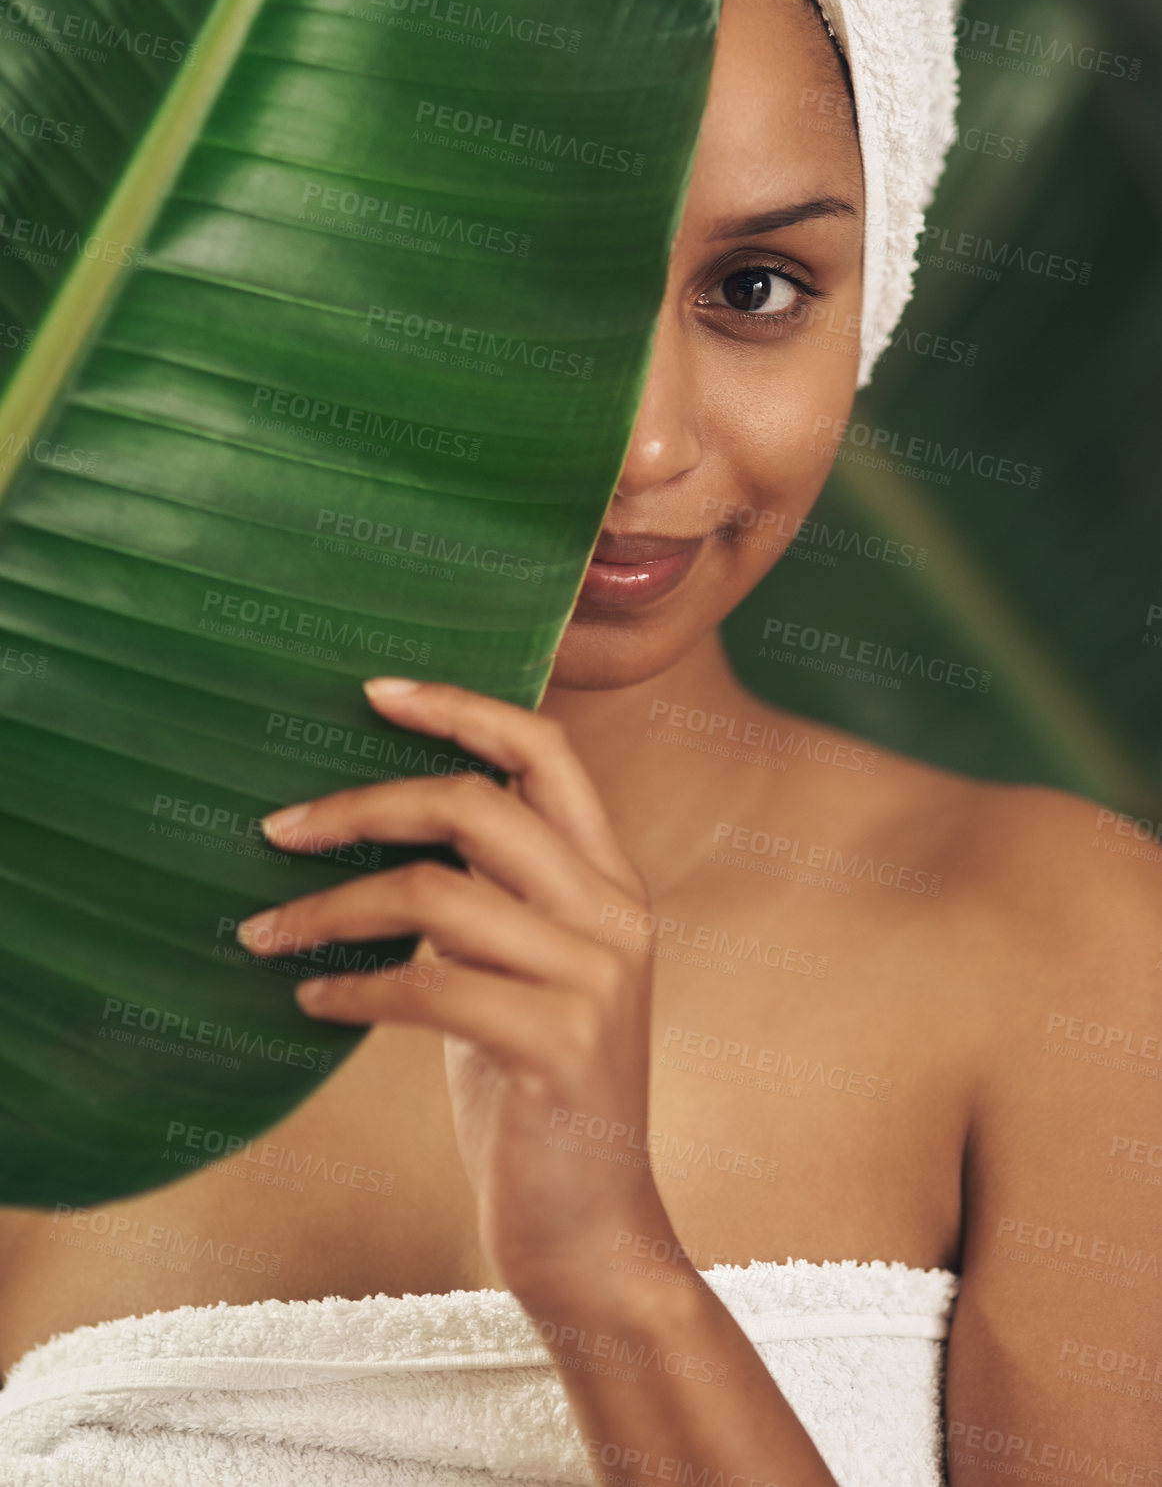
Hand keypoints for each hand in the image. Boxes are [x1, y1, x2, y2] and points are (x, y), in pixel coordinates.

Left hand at [236, 677, 671, 1313]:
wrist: (593, 1230)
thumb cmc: (536, 1094)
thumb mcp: (525, 975)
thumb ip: (487, 899)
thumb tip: (382, 837)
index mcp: (611, 881)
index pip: (547, 751)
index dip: (462, 706)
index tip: (374, 691)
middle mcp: (614, 913)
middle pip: (478, 804)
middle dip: (363, 804)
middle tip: (276, 827)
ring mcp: (593, 978)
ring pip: (438, 894)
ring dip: (330, 907)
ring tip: (263, 931)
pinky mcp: (557, 1046)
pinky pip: (427, 988)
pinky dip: (351, 987)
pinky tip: (308, 1000)